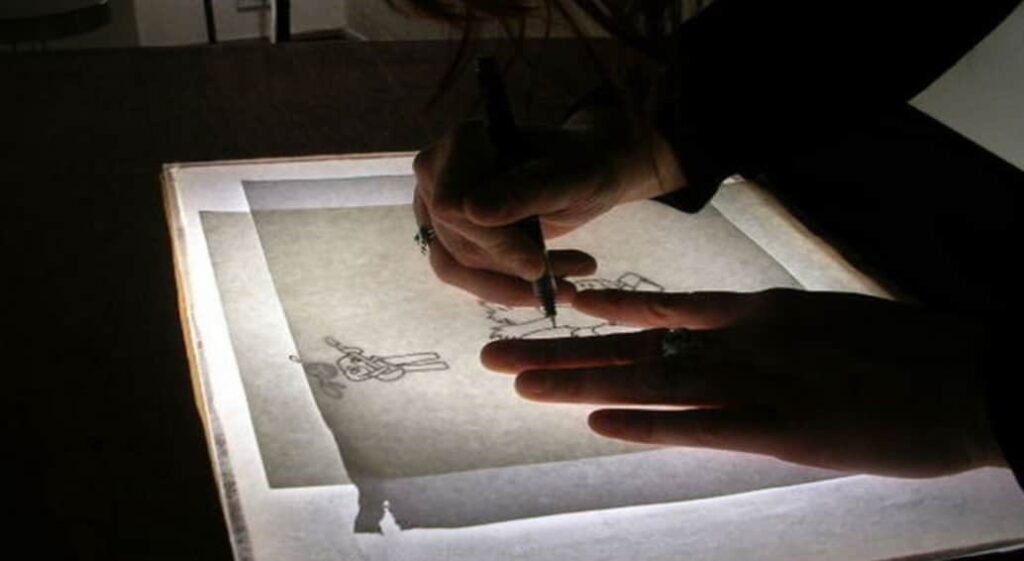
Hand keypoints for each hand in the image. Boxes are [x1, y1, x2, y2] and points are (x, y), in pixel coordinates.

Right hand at [413, 107, 684, 304]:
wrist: (585, 172)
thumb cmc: (581, 166)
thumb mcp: (568, 177)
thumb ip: (525, 190)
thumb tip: (471, 211)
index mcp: (462, 141)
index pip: (452, 207)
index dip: (492, 241)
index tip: (538, 265)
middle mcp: (437, 171)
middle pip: (456, 240)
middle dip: (513, 268)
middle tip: (571, 283)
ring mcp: (435, 203)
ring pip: (456, 265)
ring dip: (513, 286)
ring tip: (568, 288)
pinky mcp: (446, 232)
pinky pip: (462, 274)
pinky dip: (506, 288)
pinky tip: (549, 288)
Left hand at [481, 288, 1005, 477]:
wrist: (968, 378)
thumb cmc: (901, 353)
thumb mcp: (821, 321)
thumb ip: (766, 326)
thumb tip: (719, 331)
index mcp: (756, 313)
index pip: (664, 311)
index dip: (605, 314)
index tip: (559, 311)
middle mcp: (741, 341)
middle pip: (632, 345)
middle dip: (559, 351)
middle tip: (494, 353)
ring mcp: (757, 382)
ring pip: (650, 380)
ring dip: (580, 383)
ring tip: (519, 382)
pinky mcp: (779, 428)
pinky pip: (700, 425)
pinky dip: (648, 423)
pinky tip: (600, 421)